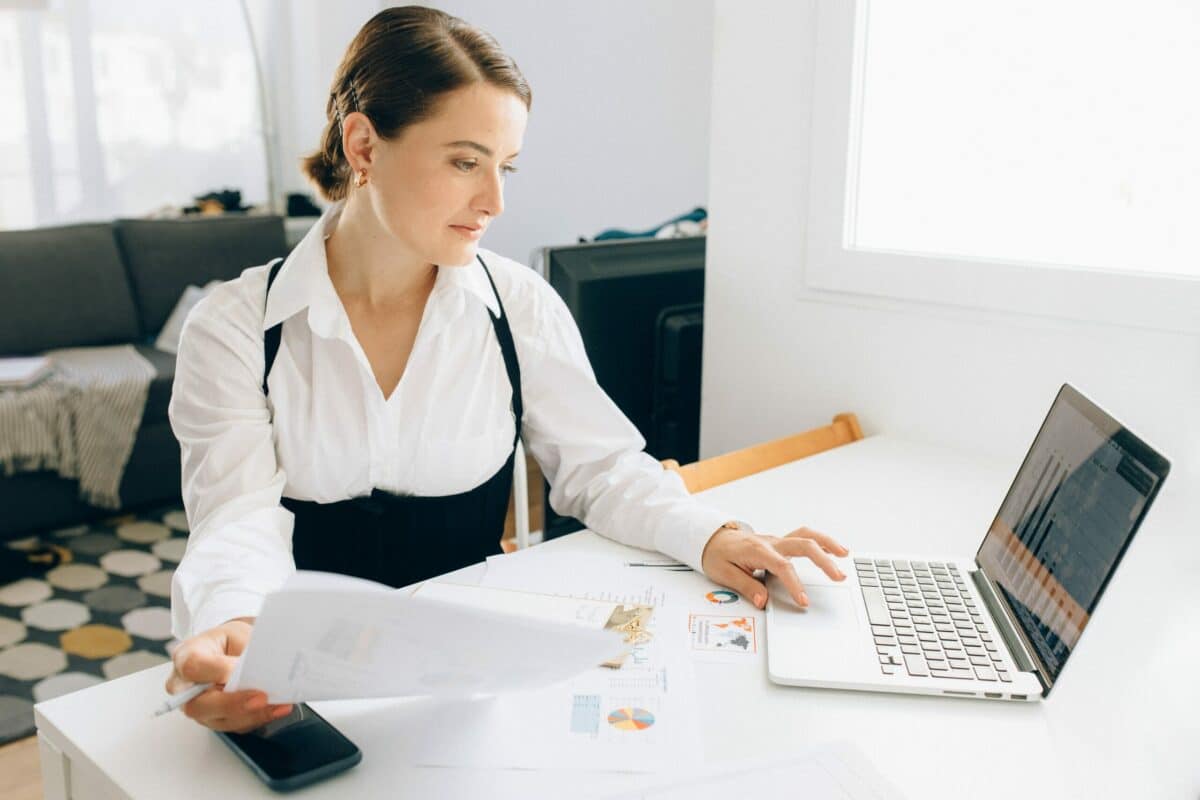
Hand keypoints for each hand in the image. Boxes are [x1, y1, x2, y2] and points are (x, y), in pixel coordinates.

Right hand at [165, 618, 292, 732]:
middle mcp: (185, 687)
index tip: (239, 669)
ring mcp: (198, 707)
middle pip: (200, 705)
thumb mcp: (237, 635)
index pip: (193, 667)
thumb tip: (261, 672)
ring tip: (278, 704)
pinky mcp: (215, 720)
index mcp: (186, 656)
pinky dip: (257, 718)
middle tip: (262, 698)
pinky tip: (276, 709)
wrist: (229, 651)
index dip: (217, 671)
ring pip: (219, 720)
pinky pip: (235, 725)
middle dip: (234, 703)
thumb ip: (244, 653)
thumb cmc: (229, 641)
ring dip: (252, 715)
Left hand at [701, 524, 848, 609]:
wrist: (710, 538)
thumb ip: (746, 586)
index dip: (795, 584)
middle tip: (838, 577)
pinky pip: (803, 538)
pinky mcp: (779, 543)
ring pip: (806, 536)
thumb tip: (763, 601)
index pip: (782, 567)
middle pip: (802, 545)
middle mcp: (771, 543)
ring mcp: (777, 541)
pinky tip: (832, 551)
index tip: (804, 601)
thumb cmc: (717, 554)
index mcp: (757, 550)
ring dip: (827, 544)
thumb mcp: (724, 573)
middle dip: (823, 560)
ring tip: (845, 555)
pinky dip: (819, 542)